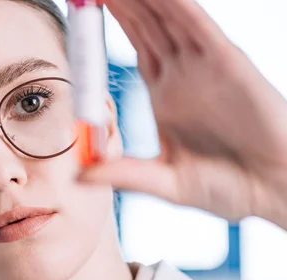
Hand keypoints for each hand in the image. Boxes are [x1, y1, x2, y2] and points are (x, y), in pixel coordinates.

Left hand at [81, 0, 286, 227]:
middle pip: (147, 24)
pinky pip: (199, 27)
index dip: (114, 22)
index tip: (87, 4)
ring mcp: (204, 67)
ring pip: (168, 18)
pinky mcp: (228, 65)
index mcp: (166, 95)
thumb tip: (79, 175)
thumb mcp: (165, 182)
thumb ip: (124, 174)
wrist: (272, 194)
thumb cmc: (226, 189)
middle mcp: (183, 74)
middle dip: (124, 1)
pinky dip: (179, 7)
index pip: (136, 45)